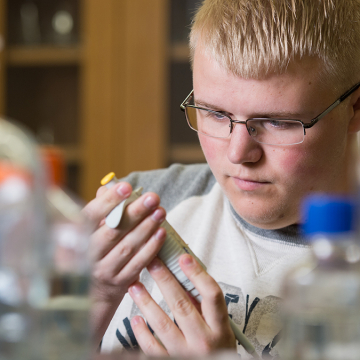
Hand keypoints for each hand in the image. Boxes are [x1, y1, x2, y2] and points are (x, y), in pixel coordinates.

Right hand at [82, 182, 166, 342]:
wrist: (91, 292)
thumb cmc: (93, 250)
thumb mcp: (90, 230)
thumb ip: (100, 209)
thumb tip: (109, 187)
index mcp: (77, 238)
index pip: (90, 216)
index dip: (108, 201)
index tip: (125, 187)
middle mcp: (88, 255)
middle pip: (113, 231)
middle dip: (135, 212)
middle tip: (152, 197)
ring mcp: (104, 271)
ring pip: (127, 247)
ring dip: (146, 228)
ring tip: (160, 212)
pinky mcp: (121, 283)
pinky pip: (138, 263)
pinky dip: (151, 247)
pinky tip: (161, 232)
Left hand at [128, 254, 235, 356]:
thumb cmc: (216, 347)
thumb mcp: (219, 326)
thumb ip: (203, 304)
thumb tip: (183, 276)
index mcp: (219, 327)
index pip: (211, 295)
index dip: (197, 275)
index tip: (184, 258)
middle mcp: (204, 340)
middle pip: (182, 305)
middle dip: (165, 280)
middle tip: (152, 263)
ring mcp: (186, 353)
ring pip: (163, 324)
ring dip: (146, 303)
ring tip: (135, 286)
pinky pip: (152, 347)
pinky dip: (142, 333)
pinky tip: (135, 319)